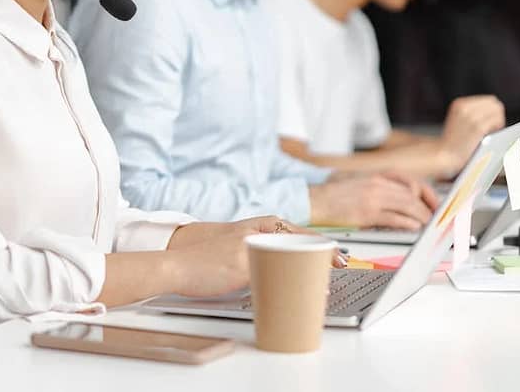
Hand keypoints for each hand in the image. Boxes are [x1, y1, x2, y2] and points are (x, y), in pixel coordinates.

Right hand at [167, 216, 343, 297]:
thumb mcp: (240, 244)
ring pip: (291, 260)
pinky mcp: (241, 266)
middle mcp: (258, 232)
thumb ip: (263, 247)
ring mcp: (250, 247)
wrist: (177, 262)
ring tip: (324, 288)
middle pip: (302, 244)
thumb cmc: (208, 257)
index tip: (342, 259)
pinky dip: (289, 287)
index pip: (301, 233)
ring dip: (311, 275)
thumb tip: (290, 264)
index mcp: (260, 224)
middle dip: (324, 259)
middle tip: (342, 270)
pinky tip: (299, 297)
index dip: (324, 246)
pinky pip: (271, 277)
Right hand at [309, 172, 438, 229]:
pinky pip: (394, 217)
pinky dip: (408, 222)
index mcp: (376, 176)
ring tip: (428, 224)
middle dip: (427, 206)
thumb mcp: (359, 181)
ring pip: (407, 204)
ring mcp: (372, 197)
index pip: (410, 181)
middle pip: (412, 193)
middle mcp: (377, 183)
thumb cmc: (333, 194)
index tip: (433, 202)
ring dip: (421, 216)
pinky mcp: (366, 213)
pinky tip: (414, 227)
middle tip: (434, 217)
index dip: (426, 192)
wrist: (313, 199)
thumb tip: (401, 197)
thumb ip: (379, 186)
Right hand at [437, 95, 505, 174]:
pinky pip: (497, 121)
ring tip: (491, 132)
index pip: (489, 100)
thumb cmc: (453, 142)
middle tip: (493, 128)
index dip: (493, 111)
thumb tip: (497, 111)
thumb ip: (473, 113)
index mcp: (460, 103)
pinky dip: (497, 128)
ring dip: (498, 122)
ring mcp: (471, 117)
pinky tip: (491, 135)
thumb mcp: (459, 120)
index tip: (490, 122)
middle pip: (495, 104)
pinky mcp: (477, 127)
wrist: (444, 155)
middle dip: (497, 115)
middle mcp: (465, 107)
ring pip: (497, 111)